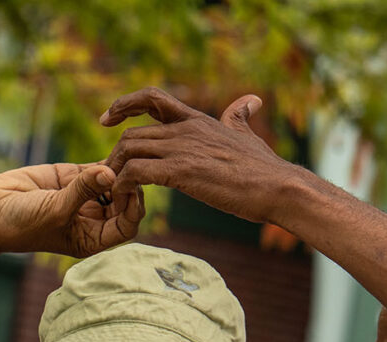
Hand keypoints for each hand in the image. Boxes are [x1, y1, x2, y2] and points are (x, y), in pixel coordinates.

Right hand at [0, 163, 142, 256]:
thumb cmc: (22, 225)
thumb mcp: (56, 210)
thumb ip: (83, 190)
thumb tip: (110, 172)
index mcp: (92, 239)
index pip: (126, 226)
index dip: (133, 209)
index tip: (131, 190)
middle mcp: (91, 220)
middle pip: (123, 203)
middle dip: (129, 187)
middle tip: (130, 169)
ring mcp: (82, 198)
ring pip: (112, 183)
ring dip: (118, 171)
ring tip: (121, 158)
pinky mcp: (70, 178)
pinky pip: (95, 168)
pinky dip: (105, 160)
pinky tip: (112, 152)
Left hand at [101, 87, 299, 225]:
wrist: (279, 187)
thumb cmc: (265, 168)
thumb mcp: (248, 135)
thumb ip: (240, 117)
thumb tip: (251, 101)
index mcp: (197, 120)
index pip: (151, 98)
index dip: (124, 105)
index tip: (107, 119)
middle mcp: (186, 130)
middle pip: (132, 133)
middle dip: (115, 155)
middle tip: (111, 177)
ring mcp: (182, 149)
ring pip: (129, 150)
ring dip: (115, 172)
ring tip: (115, 192)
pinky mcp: (181, 172)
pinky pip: (136, 173)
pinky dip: (123, 185)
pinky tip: (124, 199)